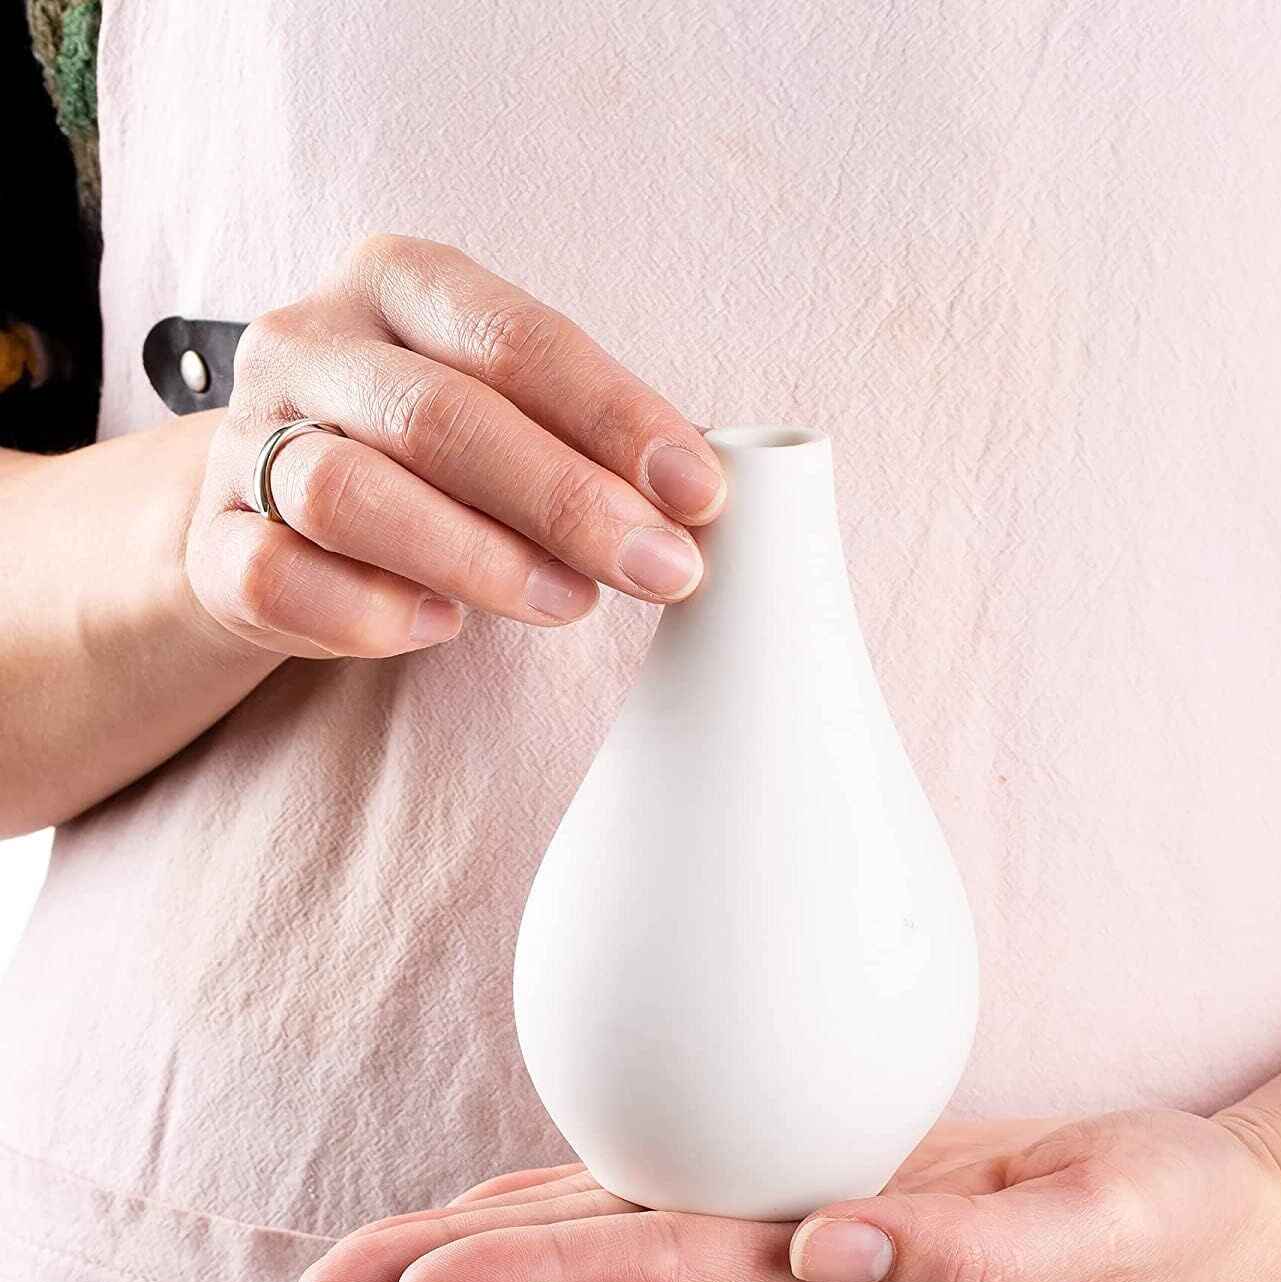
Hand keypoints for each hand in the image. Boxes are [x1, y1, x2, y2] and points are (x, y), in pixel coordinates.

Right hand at [188, 234, 725, 658]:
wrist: (279, 510)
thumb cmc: (430, 457)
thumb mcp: (509, 412)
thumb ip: (589, 442)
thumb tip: (697, 503)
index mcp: (400, 283)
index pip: (515, 338)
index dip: (616, 418)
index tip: (697, 493)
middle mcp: (311, 341)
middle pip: (438, 416)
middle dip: (565, 499)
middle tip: (657, 567)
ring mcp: (245, 438)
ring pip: (347, 491)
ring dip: (475, 557)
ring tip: (569, 604)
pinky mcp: (211, 541)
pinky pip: (276, 575)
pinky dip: (365, 611)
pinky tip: (439, 628)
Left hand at [296, 1108, 1280, 1281]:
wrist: (1187, 1223)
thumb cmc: (1156, 1228)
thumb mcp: (1094, 1234)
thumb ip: (968, 1260)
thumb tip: (821, 1254)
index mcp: (844, 1279)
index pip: (663, 1274)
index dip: (541, 1276)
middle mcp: (797, 1258)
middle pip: (603, 1262)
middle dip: (468, 1269)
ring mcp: (801, 1221)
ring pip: (624, 1225)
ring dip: (505, 1231)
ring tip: (391, 1245)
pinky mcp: (820, 1176)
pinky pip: (681, 1183)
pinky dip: (594, 1183)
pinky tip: (541, 1181)